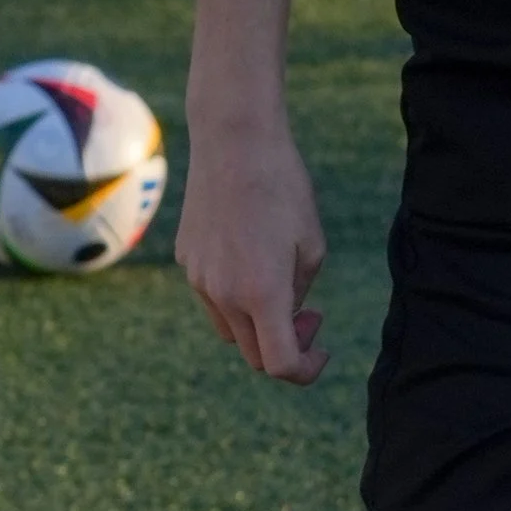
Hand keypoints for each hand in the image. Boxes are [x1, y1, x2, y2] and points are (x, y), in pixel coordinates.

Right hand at [176, 124, 328, 379]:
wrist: (234, 140)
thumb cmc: (284, 187)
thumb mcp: (311, 244)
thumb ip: (299, 294)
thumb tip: (285, 316)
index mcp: (261, 294)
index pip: (280, 364)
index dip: (307, 369)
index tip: (324, 348)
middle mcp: (223, 294)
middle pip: (253, 355)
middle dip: (286, 347)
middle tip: (311, 315)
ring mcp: (198, 278)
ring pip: (229, 329)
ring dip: (258, 325)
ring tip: (282, 287)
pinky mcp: (186, 259)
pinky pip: (212, 296)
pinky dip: (236, 296)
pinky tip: (252, 256)